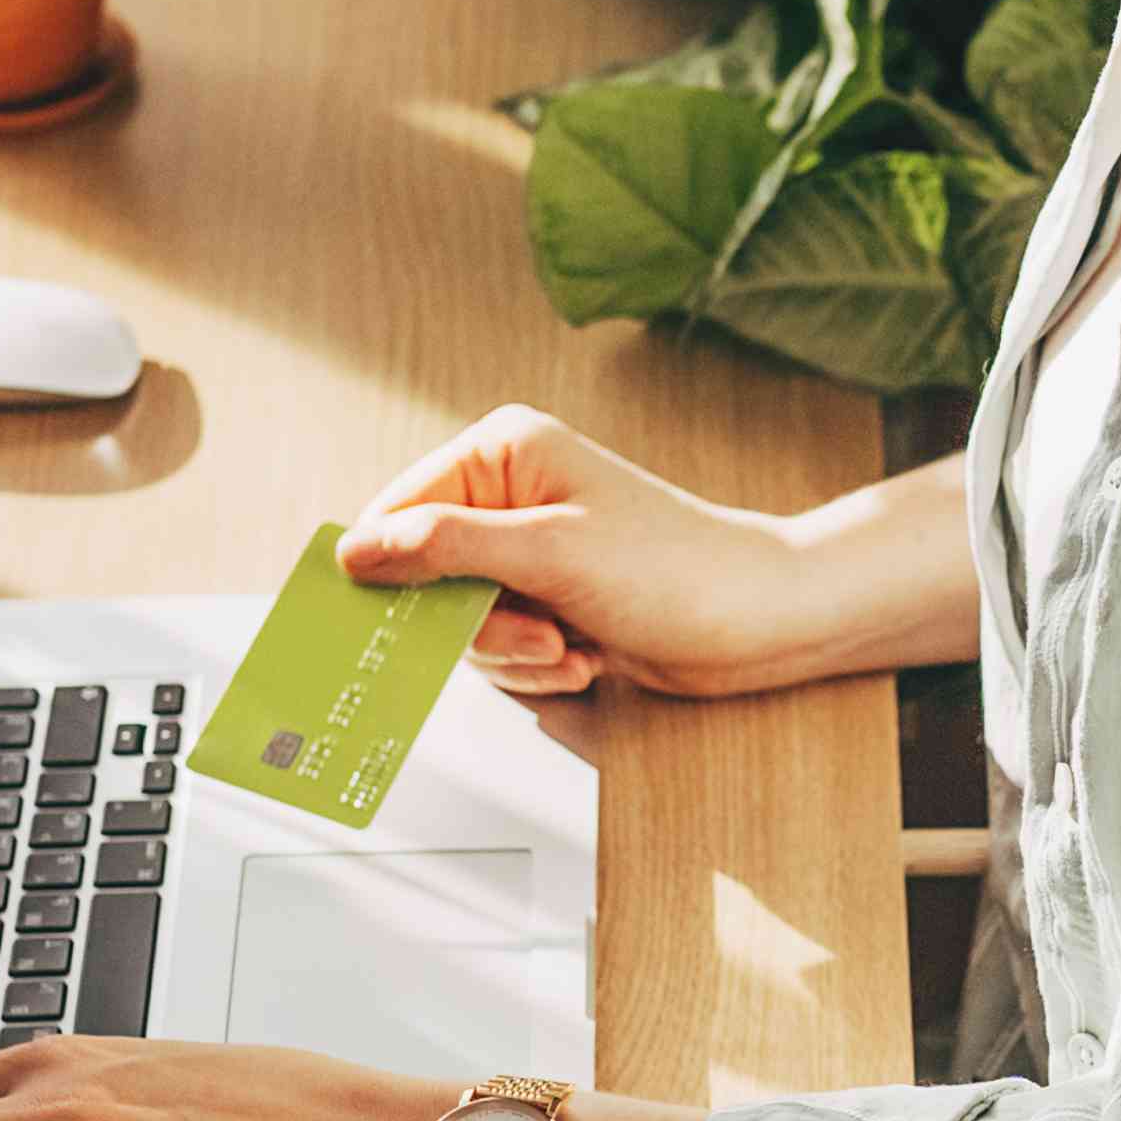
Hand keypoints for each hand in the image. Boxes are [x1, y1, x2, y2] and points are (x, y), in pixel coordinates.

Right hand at [341, 406, 824, 698]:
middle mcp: (509, 495)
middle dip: (477, 623)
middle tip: (534, 635)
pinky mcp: (548, 600)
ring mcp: (529, 551)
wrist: (761, 622)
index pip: (397, 509)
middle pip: (424, 576)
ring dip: (514, 652)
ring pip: (461, 622)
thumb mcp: (551, 552)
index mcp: (502, 453)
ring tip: (572, 647)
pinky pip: (501, 648)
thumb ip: (446, 547)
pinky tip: (587, 657)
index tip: (379, 619)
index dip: (386, 569)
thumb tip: (359, 549)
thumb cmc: (679, 570)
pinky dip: (539, 667)